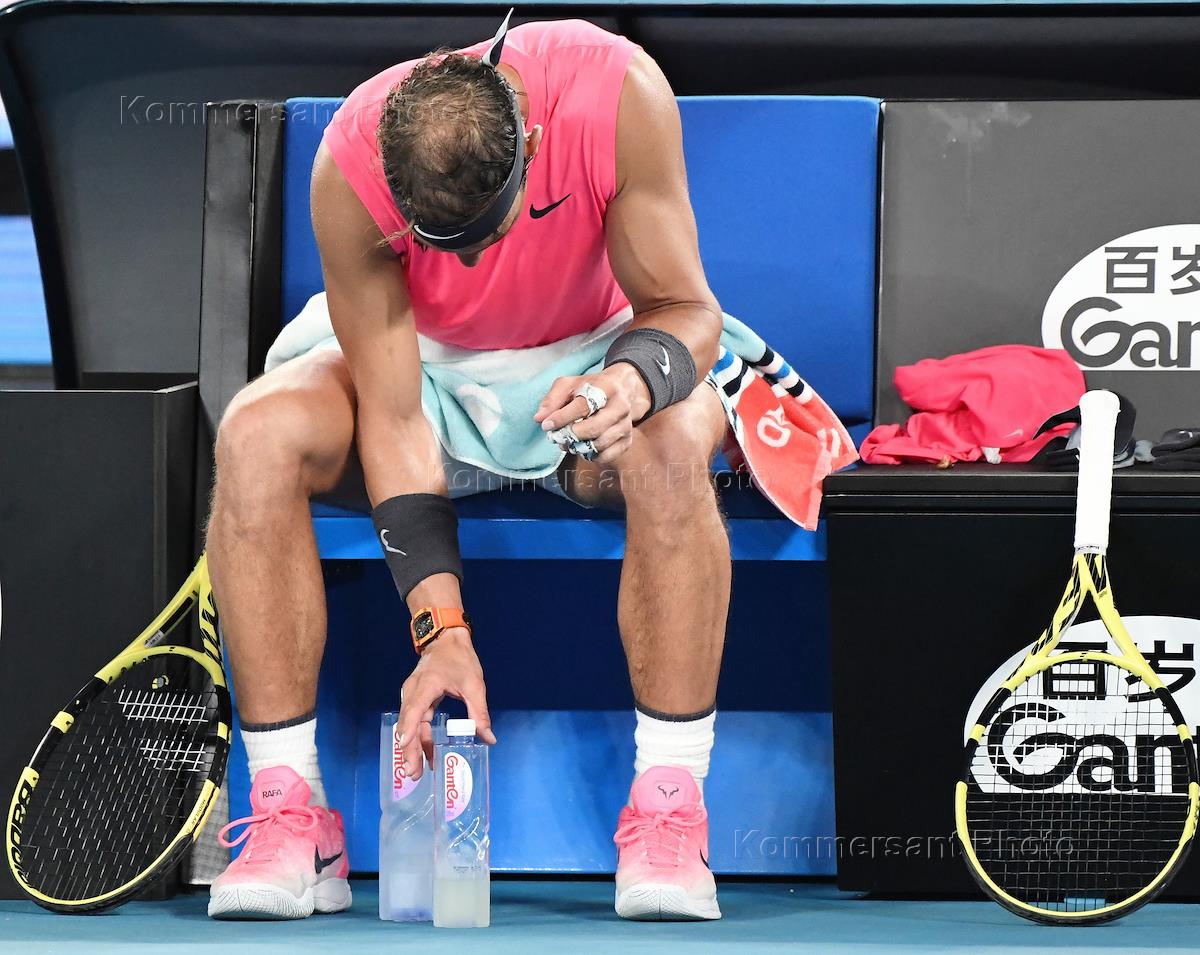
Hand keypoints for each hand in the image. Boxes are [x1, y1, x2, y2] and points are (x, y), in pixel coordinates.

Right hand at [396, 628, 495, 779]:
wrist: (446, 639)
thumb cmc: (459, 658)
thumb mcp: (474, 685)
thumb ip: (479, 713)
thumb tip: (489, 739)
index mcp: (426, 685)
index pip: (415, 710)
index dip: (410, 730)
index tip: (405, 747)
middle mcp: (413, 692)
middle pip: (408, 724)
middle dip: (409, 749)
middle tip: (413, 773)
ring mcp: (412, 696)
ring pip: (410, 725)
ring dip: (412, 747)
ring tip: (417, 771)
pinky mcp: (416, 699)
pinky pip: (415, 722)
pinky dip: (418, 738)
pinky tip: (425, 754)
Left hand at [534, 364, 650, 464]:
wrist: (620, 391)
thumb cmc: (590, 388)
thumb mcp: (569, 385)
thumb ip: (552, 399)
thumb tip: (540, 419)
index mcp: (606, 387)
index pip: (582, 406)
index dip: (562, 418)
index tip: (547, 426)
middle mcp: (620, 406)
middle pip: (594, 428)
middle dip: (570, 435)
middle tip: (557, 437)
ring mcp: (626, 425)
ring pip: (599, 445)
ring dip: (578, 448)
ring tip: (567, 443)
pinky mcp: (627, 441)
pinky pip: (606, 456)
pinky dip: (590, 456)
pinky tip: (582, 447)